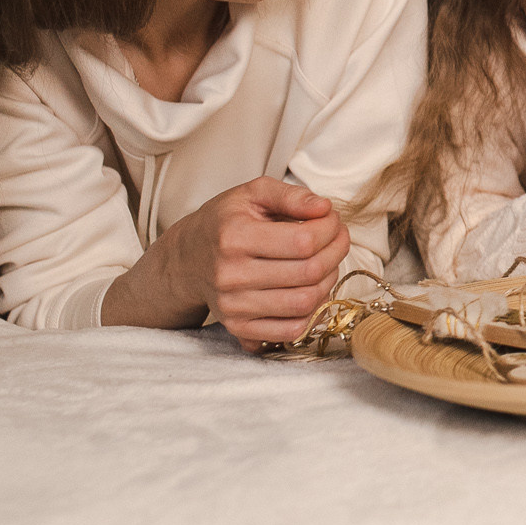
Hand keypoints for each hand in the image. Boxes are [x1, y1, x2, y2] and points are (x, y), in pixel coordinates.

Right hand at [108, 177, 349, 351]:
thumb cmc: (225, 221)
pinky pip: (290, 331)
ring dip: (328, 282)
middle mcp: (230, 275)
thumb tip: (323, 207)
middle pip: (309, 273)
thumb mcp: (252, 193)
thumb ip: (290, 195)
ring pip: (305, 303)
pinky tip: (311, 290)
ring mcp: (233, 306)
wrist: (187, 258)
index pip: (304, 241)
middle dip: (336, 253)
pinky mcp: (238, 328)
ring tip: (325, 263)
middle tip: (337, 240)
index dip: (330, 229)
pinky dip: (312, 313)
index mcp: (234, 237)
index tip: (332, 220)